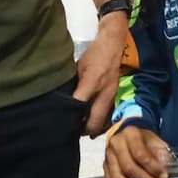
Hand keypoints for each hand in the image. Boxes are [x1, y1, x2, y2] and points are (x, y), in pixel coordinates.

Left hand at [74, 14, 126, 135]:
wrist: (113, 46)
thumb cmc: (94, 54)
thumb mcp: (78, 66)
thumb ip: (73, 84)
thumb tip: (62, 99)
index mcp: (92, 82)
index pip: (79, 105)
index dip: (70, 116)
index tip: (62, 122)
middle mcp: (104, 93)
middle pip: (93, 122)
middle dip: (82, 130)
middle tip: (71, 131)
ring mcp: (112, 97)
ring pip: (103, 123)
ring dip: (92, 128)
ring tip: (80, 129)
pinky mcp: (115, 98)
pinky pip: (108, 117)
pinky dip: (100, 123)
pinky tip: (91, 124)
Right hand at [104, 125, 168, 177]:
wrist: (128, 136)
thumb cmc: (144, 140)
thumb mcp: (156, 141)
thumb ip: (161, 154)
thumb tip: (163, 169)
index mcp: (130, 134)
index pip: (140, 154)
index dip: (153, 168)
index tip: (164, 177)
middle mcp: (116, 144)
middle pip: (127, 167)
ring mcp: (108, 157)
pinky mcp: (105, 168)